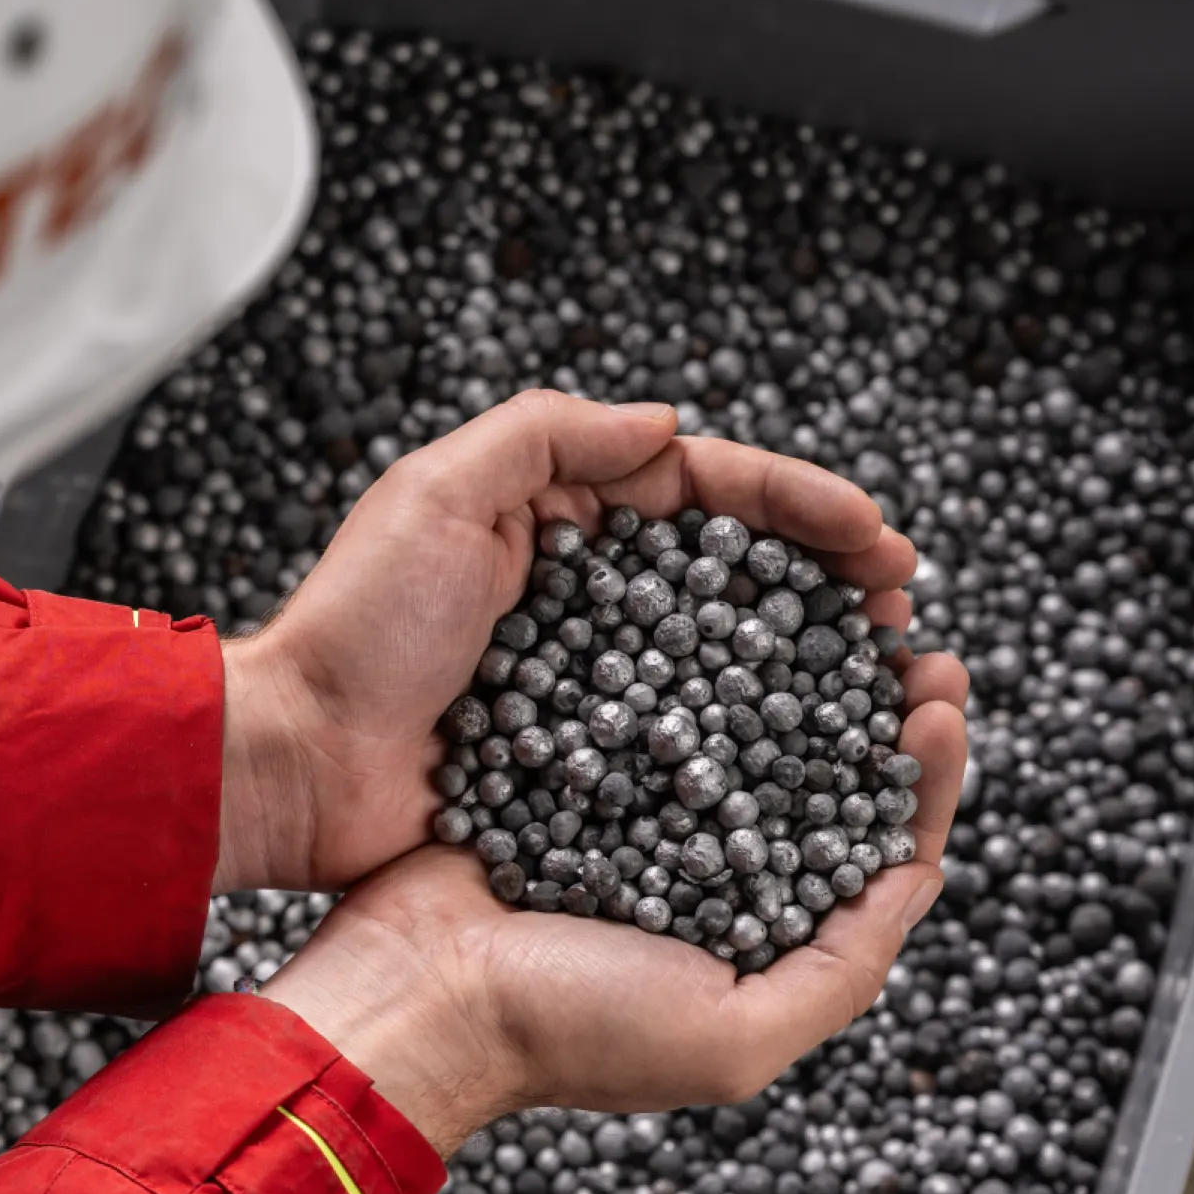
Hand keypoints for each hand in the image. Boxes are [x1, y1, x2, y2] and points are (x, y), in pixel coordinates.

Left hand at [213, 390, 922, 892]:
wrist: (292, 765)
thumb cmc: (354, 628)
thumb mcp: (435, 494)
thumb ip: (547, 437)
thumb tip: (669, 425)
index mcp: (550, 518)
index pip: (701, 491)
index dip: (796, 506)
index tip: (875, 538)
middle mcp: (578, 599)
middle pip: (731, 575)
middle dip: (826, 580)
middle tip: (901, 608)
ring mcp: (583, 688)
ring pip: (722, 661)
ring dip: (810, 664)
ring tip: (887, 678)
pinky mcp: (577, 769)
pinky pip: (681, 750)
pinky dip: (752, 747)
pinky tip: (815, 759)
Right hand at [259, 651, 968, 1154]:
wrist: (413, 994)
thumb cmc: (569, 1031)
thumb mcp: (734, 1036)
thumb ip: (841, 969)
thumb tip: (917, 876)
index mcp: (756, 943)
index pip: (871, 851)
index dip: (919, 776)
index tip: (939, 700)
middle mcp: (704, 876)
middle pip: (816, 775)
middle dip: (872, 702)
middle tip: (908, 634)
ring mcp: (634, 820)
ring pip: (739, 727)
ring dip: (795, 664)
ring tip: (835, 604)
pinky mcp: (566, 772)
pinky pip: (644, 704)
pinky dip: (690, 657)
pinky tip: (720, 608)